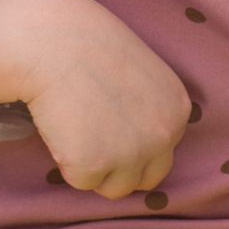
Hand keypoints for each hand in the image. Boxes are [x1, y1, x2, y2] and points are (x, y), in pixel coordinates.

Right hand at [0, 0, 190, 200]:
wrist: (51, 42)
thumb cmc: (87, 46)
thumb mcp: (141, 73)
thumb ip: (148, 108)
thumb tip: (133, 136)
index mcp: (177, 110)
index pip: (163, 151)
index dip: (133, 143)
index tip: (110, 124)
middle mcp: (164, 135)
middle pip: (146, 178)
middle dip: (121, 167)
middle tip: (92, 137)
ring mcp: (131, 153)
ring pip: (113, 187)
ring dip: (94, 167)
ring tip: (76, 127)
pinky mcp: (94, 166)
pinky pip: (80, 181)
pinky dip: (66, 162)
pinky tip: (62, 127)